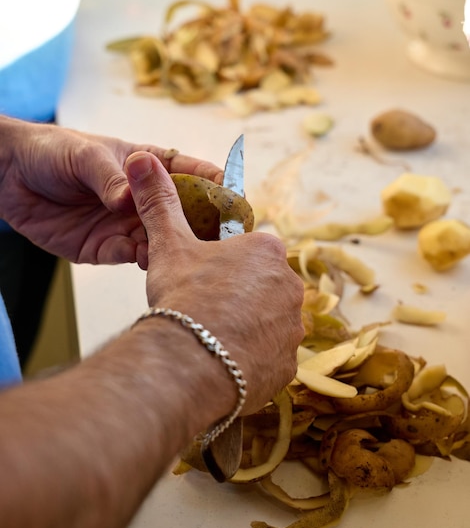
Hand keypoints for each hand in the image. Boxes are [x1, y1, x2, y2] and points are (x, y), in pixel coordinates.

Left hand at [0, 116, 222, 263]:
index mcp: (146, 167)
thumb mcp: (84, 156)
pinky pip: (131, 256)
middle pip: (182, 214)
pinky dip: (144, 260)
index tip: (233, 195)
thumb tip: (129, 203)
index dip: (213, 182)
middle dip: (202, 225)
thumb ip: (110, 178)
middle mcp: (142, 200)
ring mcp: (126, 225)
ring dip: (175, 247)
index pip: (188, 172)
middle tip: (220, 238)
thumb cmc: (51, 152)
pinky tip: (151, 260)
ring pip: (161, 240)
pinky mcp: (106, 248)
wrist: (8, 177)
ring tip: (189, 254)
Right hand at [125, 152, 304, 413]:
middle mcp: (291, 286)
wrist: (188, 361)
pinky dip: (251, 361)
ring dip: (246, 331)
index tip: (202, 283)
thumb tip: (141, 161)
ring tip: (211, 340)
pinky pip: (270, 359)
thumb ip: (160, 203)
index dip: (222, 269)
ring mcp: (293, 328)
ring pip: (267, 326)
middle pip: (261, 290)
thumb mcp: (169, 245)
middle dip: (237, 299)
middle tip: (203, 312)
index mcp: (267, 250)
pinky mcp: (288, 366)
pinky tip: (223, 363)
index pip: (248, 255)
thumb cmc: (182, 296)